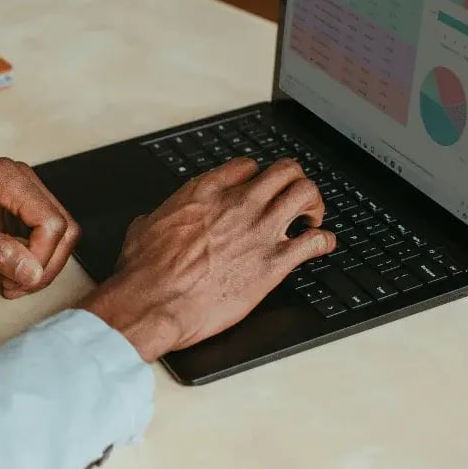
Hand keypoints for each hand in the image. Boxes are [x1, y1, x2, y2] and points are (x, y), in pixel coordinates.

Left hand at [0, 158, 78, 297]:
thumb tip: (31, 272)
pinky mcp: (14, 208)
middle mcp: (22, 181)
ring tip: (11, 282)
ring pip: (55, 233)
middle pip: (62, 228)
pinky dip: (30, 257)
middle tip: (17, 287)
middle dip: (46, 264)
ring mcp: (20, 193)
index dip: (42, 258)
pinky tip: (8, 271)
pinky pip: (38, 234)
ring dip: (40, 263)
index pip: (52, 223)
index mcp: (11, 178)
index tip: (17, 281)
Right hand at [77, 157, 335, 361]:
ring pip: (306, 194)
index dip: (257, 176)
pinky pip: (314, 241)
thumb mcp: (144, 229)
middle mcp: (238, 204)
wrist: (153, 302)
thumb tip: (151, 222)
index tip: (259, 188)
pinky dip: (323, 241)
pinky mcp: (274, 263)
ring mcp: (259, 231)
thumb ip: (159, 218)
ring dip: (313, 204)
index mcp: (205, 192)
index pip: (247, 166)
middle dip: (294, 182)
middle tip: (293, 199)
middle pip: (285, 171)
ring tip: (310, 218)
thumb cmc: (145, 271)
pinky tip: (322, 245)